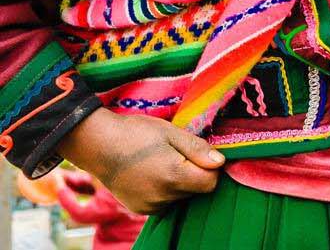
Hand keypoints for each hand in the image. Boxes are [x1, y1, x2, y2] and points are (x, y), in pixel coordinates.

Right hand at [58, 109, 223, 213]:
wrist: (97, 144)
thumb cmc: (136, 133)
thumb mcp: (171, 132)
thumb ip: (198, 149)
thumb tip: (221, 162)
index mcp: (174, 176)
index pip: (210, 183)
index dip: (211, 168)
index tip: (201, 154)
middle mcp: (162, 196)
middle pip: (196, 190)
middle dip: (194, 174)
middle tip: (177, 154)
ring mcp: (149, 206)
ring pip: (181, 197)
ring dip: (180, 183)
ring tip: (161, 162)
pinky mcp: (140, 209)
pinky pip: (165, 202)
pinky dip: (165, 191)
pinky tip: (152, 174)